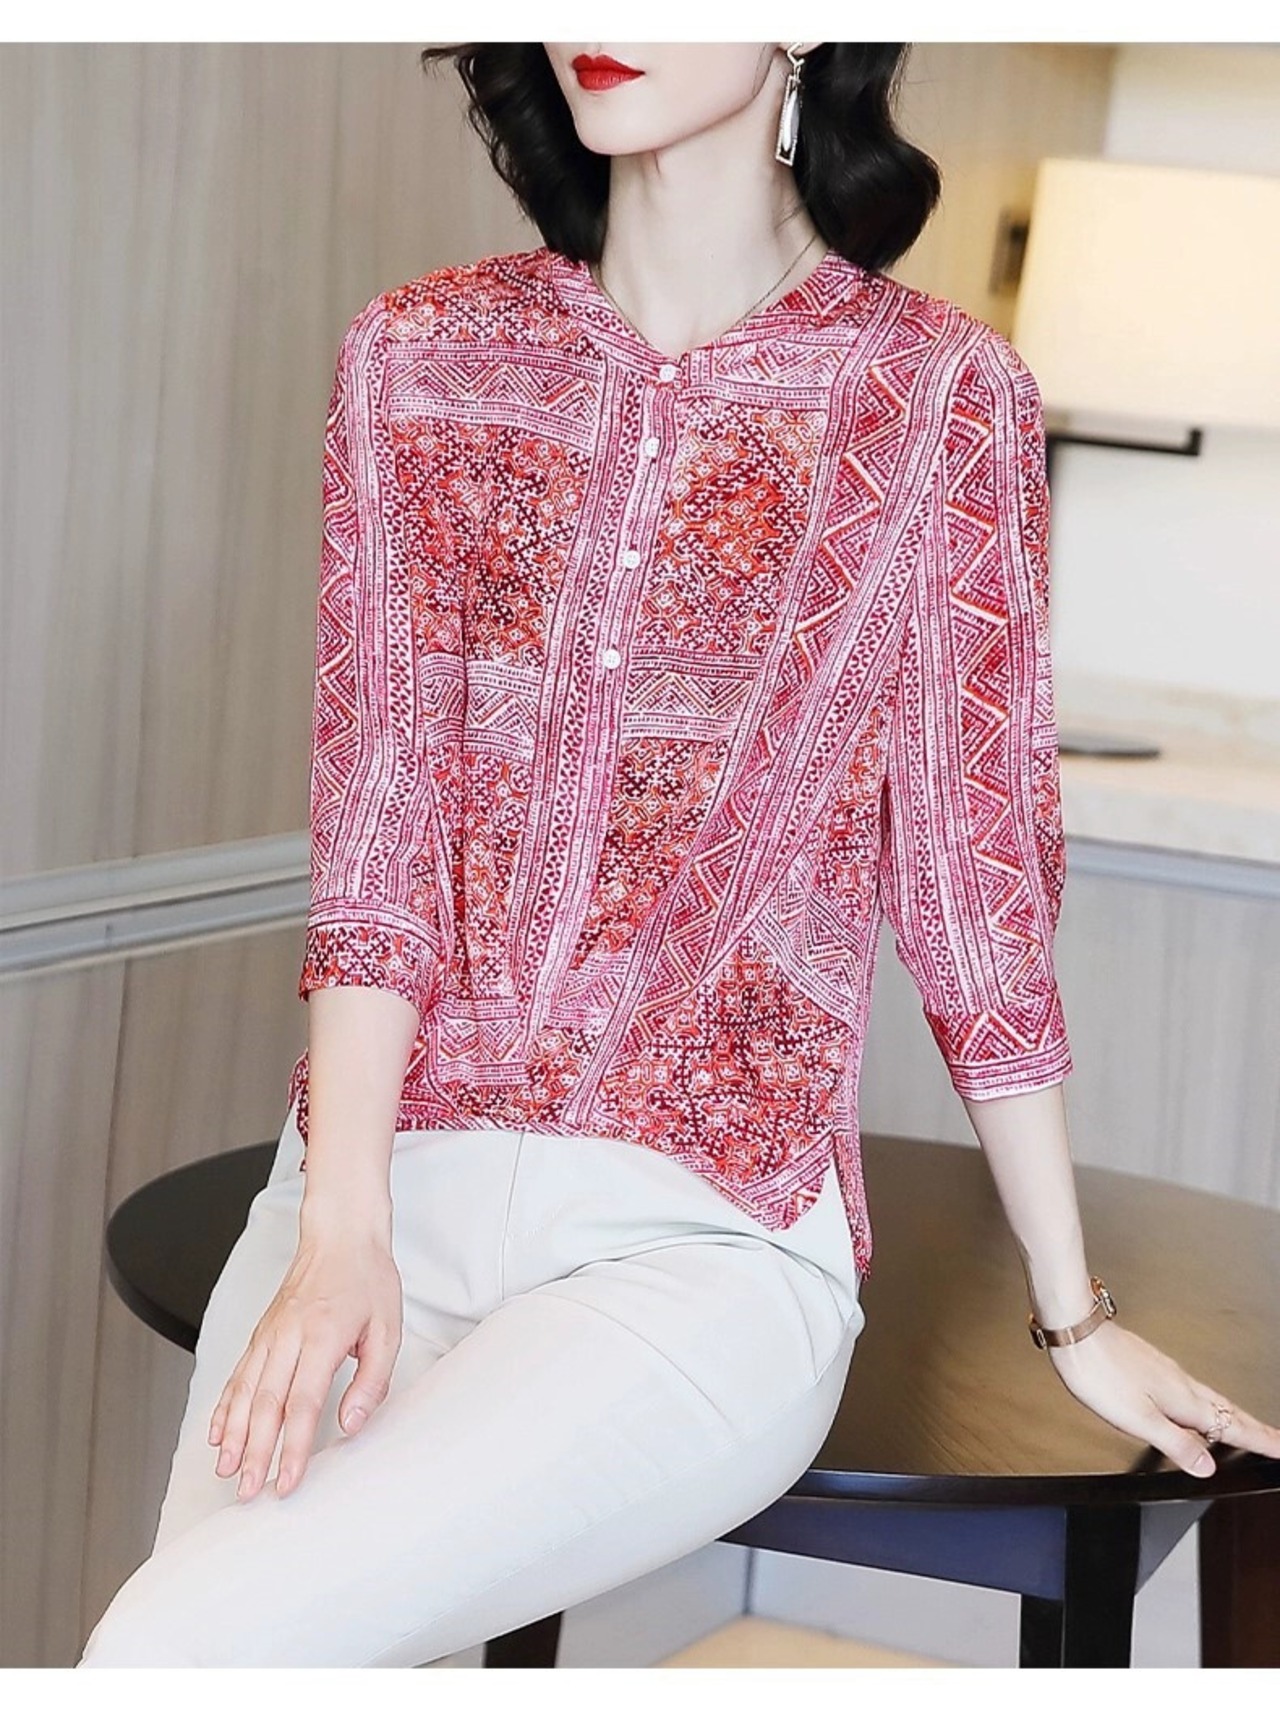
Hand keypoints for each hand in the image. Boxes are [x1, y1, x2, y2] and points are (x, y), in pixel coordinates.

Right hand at [206, 1225, 402, 1501]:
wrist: (340, 1235)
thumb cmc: (367, 1279)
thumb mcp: (388, 1329)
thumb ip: (372, 1381)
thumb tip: (351, 1424)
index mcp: (323, 1336)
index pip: (303, 1403)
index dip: (292, 1448)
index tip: (286, 1482)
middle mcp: (289, 1336)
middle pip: (265, 1404)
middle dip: (254, 1453)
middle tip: (248, 1492)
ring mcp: (270, 1334)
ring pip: (244, 1391)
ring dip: (233, 1435)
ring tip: (227, 1470)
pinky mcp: (261, 1333)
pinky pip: (237, 1373)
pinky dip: (224, 1406)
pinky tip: (217, 1432)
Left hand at [1044, 1319, 1279, 1476]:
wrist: (1075, 1332)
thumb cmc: (1099, 1372)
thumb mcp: (1138, 1419)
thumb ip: (1175, 1443)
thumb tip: (1208, 1466)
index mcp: (1182, 1399)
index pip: (1231, 1426)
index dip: (1261, 1441)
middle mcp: (1180, 1382)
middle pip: (1227, 1411)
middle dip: (1255, 1429)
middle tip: (1277, 1442)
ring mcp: (1165, 1371)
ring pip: (1209, 1398)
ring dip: (1232, 1415)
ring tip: (1246, 1429)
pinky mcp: (1150, 1365)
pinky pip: (1190, 1388)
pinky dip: (1205, 1403)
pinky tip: (1194, 1406)